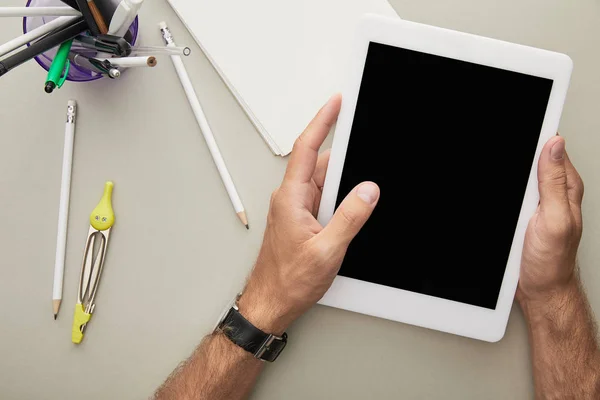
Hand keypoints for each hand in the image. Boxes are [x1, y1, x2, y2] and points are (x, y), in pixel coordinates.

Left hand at [238, 95, 379, 333]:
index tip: (336, 103)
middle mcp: (290, 199)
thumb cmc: (288, 281)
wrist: (270, 303)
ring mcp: (295, 209)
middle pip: (321, 165)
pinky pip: (322, 200)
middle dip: (347, 163)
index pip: (307, 148)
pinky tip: (350, 213)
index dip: (322, 121)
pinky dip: (338, 201)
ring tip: (359, 204)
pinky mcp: (300, 220)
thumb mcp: (328, 249)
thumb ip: (350, 216)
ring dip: (343, 189)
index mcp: (291, 198)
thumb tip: (367, 190)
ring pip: (324, 184)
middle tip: (366, 165)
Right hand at [517, 135, 583, 305]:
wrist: (541, 289)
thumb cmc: (552, 261)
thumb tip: (554, 145)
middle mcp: (554, 192)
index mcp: (567, 187)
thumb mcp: (555, 219)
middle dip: (518, 157)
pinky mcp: (523, 214)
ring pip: (518, 178)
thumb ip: (554, 183)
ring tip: (512, 201)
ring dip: (509, 178)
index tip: (521, 127)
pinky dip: (505, 199)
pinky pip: (511, 197)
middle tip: (515, 186)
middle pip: (531, 160)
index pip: (552, 148)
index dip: (536, 136)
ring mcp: (537, 203)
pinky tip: (505, 205)